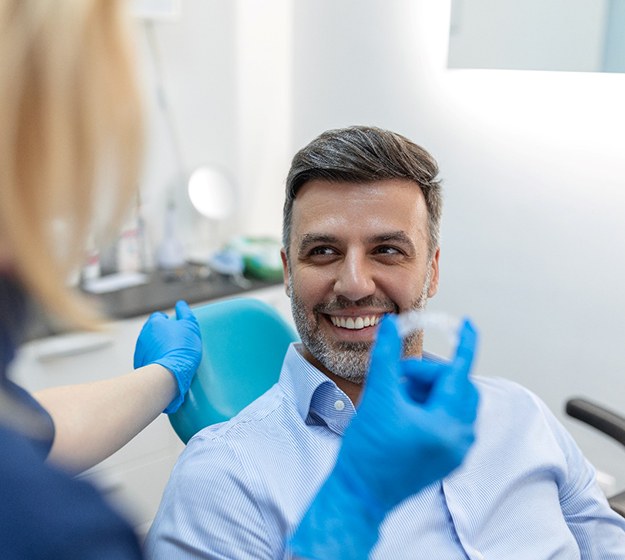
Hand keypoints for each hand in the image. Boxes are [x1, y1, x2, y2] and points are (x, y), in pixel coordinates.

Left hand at [134, 300, 201, 412]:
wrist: (168, 373)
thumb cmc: (181, 348)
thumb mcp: (190, 327)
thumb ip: (185, 313)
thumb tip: (181, 304)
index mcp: (155, 322)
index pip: (159, 316)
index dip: (168, 321)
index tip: (176, 328)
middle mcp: (144, 334)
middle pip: (153, 330)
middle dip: (162, 334)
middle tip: (176, 342)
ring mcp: (140, 349)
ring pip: (150, 344)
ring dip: (158, 347)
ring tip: (172, 355)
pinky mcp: (139, 363)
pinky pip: (147, 358)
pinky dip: (155, 359)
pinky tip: (165, 364)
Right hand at [289, 314, 478, 558]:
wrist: (359, 494)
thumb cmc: (366, 451)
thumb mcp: (377, 398)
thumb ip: (387, 358)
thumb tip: (390, 325)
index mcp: (446, 426)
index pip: (461, 374)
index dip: (465, 344)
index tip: (469, 324)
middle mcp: (459, 440)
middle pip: (458, 388)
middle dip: (430, 375)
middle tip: (401, 377)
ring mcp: (455, 452)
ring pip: (452, 403)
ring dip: (429, 391)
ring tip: (398, 396)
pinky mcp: (446, 459)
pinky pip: (448, 420)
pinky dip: (430, 406)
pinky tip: (403, 411)